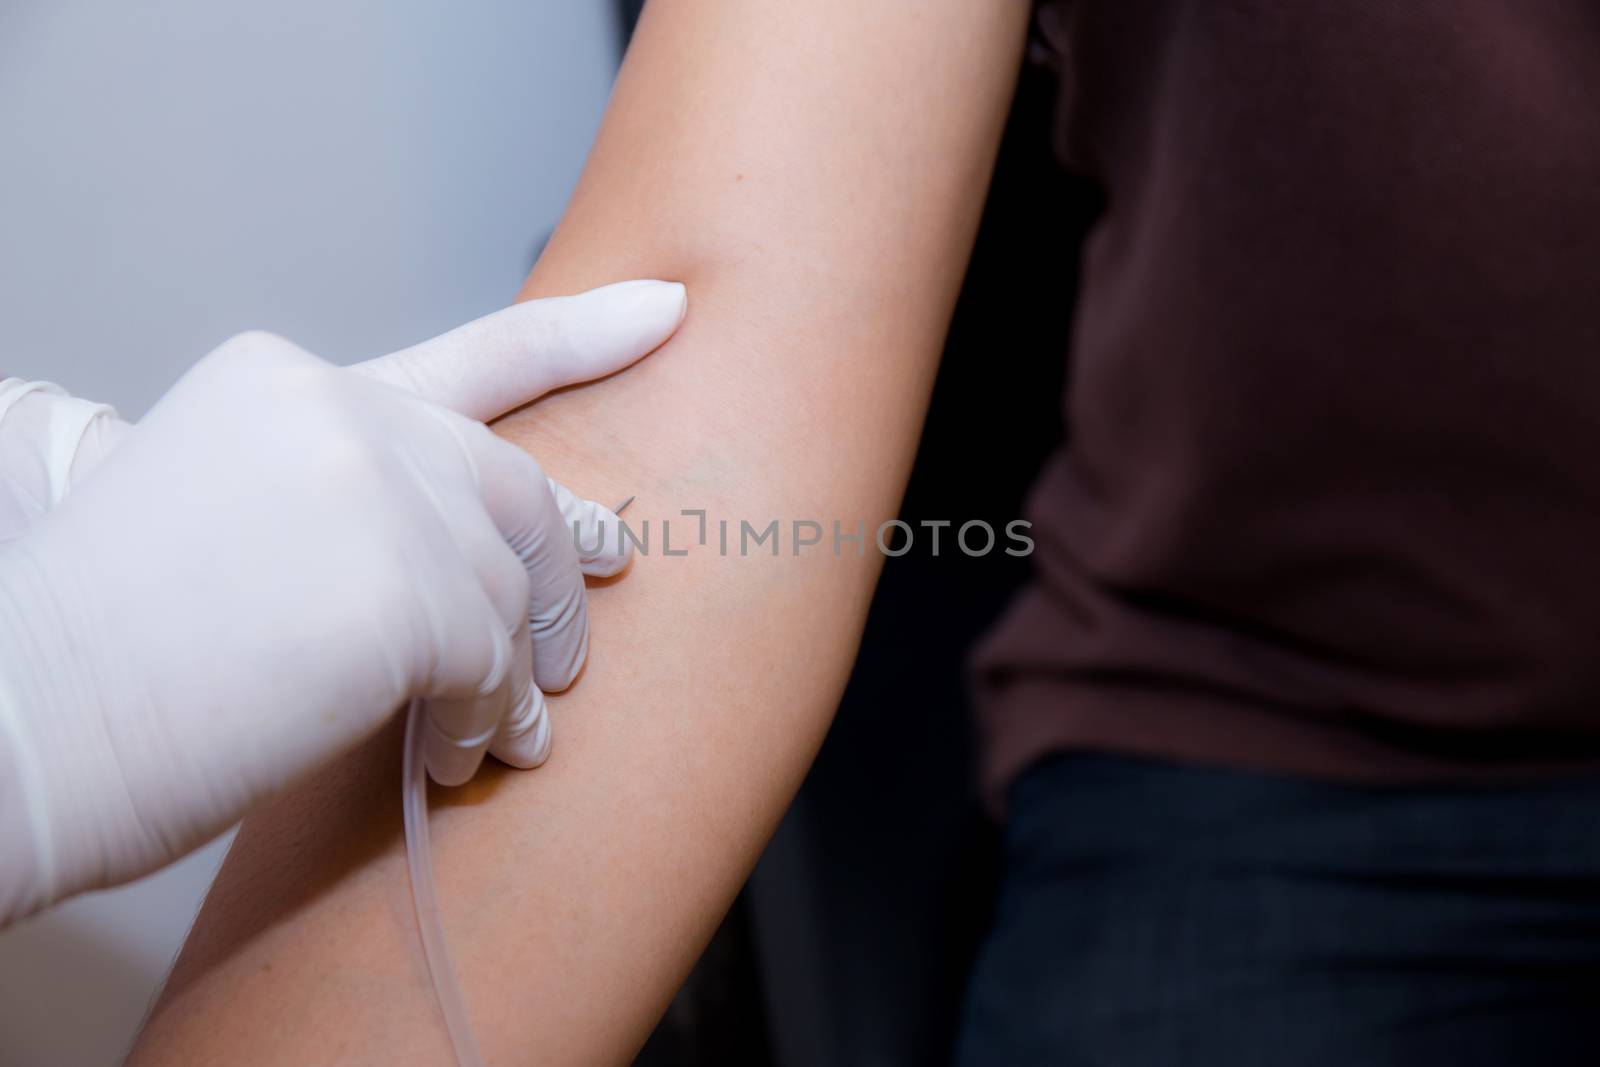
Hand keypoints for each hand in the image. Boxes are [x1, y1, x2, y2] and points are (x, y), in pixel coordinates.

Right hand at [0, 280, 685, 922]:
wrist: (20, 716)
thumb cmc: (104, 641)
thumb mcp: (220, 513)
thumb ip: (343, 501)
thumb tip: (463, 567)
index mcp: (288, 382)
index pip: (468, 357)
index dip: (581, 337)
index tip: (664, 311)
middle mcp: (341, 414)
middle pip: (509, 484)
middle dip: (561, 558)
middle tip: (590, 608)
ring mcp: (378, 495)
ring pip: (509, 585)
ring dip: (515, 670)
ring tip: (500, 728)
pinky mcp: (406, 594)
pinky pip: (495, 666)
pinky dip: (487, 719)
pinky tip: (457, 755)